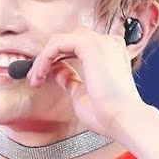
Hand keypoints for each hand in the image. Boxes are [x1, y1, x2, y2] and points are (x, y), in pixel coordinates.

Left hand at [27, 27, 147, 137]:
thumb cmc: (108, 114)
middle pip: (68, 39)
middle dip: (47, 57)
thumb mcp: (83, 93)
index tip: (42, 76)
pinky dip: (45, 57)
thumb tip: (58, 71)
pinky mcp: (90, 45)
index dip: (56, 59)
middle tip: (35, 77)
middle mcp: (107, 44)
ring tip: (35, 77)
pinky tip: (40, 73)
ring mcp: (100, 42)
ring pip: (60, 40)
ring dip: (44, 58)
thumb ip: (71, 79)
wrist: (123, 119)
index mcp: (110, 54)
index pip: (77, 46)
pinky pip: (58, 43)